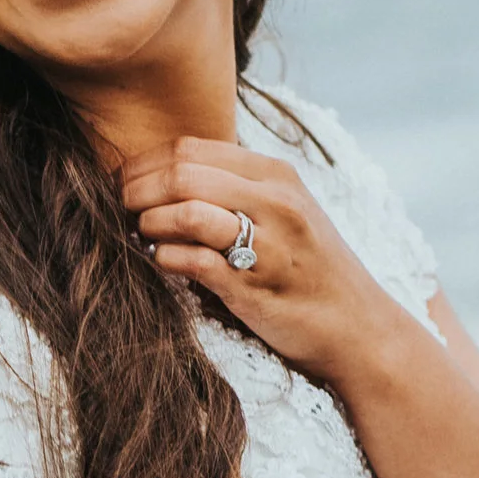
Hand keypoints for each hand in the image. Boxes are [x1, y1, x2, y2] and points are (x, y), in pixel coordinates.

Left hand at [118, 138, 419, 391]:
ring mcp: (267, 244)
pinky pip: (194, 262)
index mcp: (275, 175)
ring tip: (140, 236)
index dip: (143, 163)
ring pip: (187, 210)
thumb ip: (235, 191)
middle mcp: (275, 202)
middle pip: (181, 172)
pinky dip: (166, 260)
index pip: (189, 148)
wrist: (360, 329)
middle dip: (135, 189)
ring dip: (149, 223)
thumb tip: (166, 183)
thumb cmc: (312, 272)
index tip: (123, 184)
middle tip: (118, 210)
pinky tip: (161, 264)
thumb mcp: (284, 214)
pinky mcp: (255, 288)